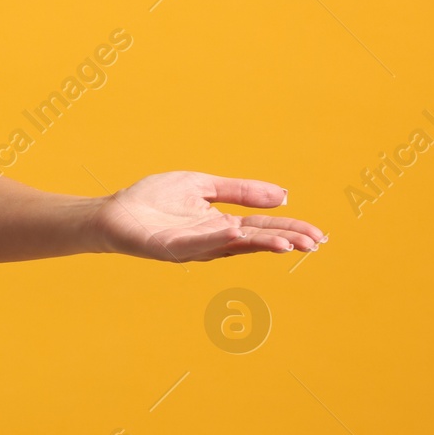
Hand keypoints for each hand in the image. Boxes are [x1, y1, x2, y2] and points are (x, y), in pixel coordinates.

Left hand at [92, 171, 326, 261]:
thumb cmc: (155, 199)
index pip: (263, 228)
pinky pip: (196, 244)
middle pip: (255, 241)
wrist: (114, 211)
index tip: (319, 235)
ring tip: (287, 243)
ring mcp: (193, 246)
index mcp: (222, 225)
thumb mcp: (203, 186)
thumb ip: (240, 191)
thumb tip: (284, 195)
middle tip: (313, 243)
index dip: (291, 230)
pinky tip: (234, 232)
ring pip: (231, 246)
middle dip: (285, 241)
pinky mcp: (169, 247)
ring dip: (259, 244)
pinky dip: (216, 239)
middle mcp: (212, 240)